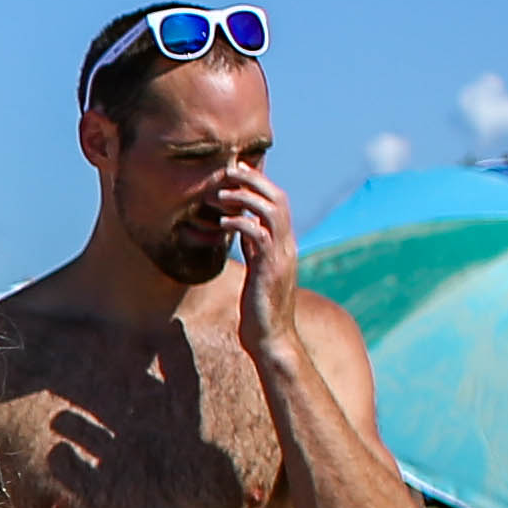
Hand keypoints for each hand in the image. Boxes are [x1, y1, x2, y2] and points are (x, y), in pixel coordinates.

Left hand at [218, 162, 304, 341]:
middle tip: (229, 169)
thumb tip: (241, 228)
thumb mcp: (256, 271)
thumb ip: (253, 248)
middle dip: (255, 179)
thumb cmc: (260, 308)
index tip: (237, 170)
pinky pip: (259, 236)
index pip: (277, 203)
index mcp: (283, 245)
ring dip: (246, 197)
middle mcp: (286, 246)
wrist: (271, 338)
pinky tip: (223, 222)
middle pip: (278, 199)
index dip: (259, 183)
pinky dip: (241, 223)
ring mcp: (281, 256)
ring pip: (272, 212)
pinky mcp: (270, 269)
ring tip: (221, 192)